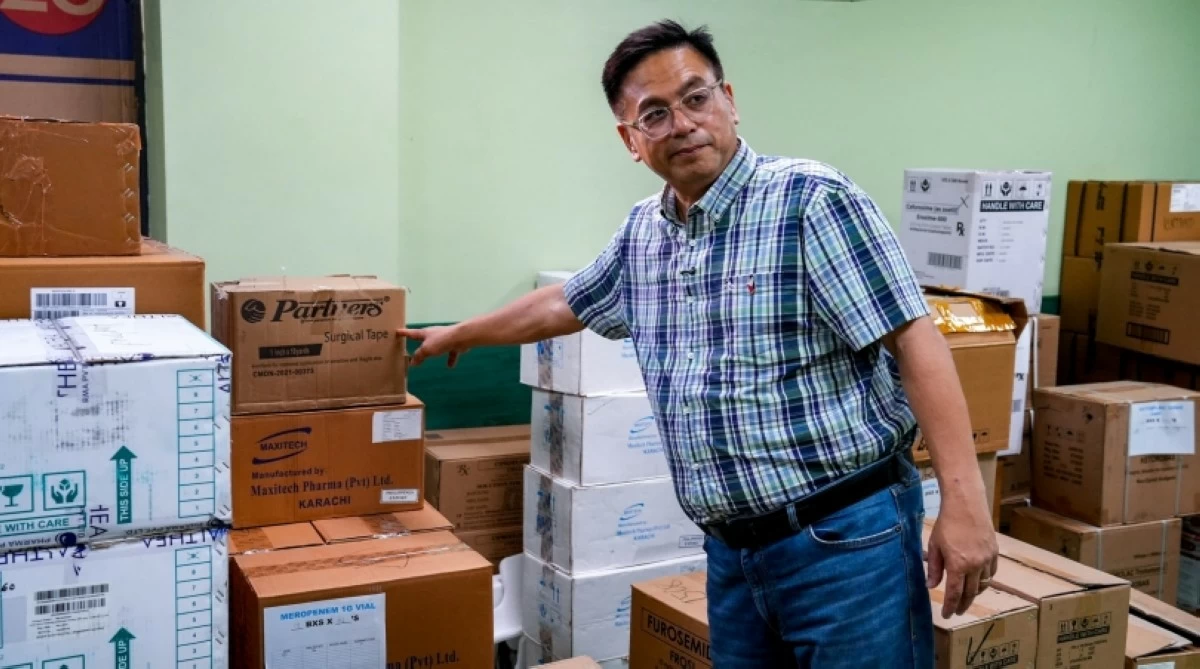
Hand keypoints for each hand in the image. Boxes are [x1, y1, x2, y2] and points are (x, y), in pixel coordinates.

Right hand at [397, 325, 468, 367]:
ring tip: (430, 356)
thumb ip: (419, 356)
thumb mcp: (426, 350)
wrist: (461, 337)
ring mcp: (444, 338)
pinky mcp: (454, 344)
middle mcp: (434, 334)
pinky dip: (450, 358)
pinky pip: (450, 352)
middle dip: (418, 340)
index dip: (404, 333)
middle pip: (424, 338)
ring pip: (437, 345)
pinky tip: (450, 366)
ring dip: (434, 350)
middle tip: (412, 341)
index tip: (397, 331)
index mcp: (425, 333)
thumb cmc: (441, 341)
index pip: (411, 333)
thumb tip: (412, 362)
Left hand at [925, 489, 998, 617]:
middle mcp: (976, 565)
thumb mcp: (934, 546)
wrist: (966, 504)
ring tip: (967, 597)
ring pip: (983, 584)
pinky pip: (991, 572)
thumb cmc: (946, 523)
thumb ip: (934, 568)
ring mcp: (987, 559)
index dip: (951, 606)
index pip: (955, 593)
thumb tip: (931, 586)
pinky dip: (985, 580)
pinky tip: (978, 581)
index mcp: (958, 565)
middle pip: (971, 592)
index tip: (947, 615)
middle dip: (963, 604)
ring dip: (975, 593)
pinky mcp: (995, 551)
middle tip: (958, 611)